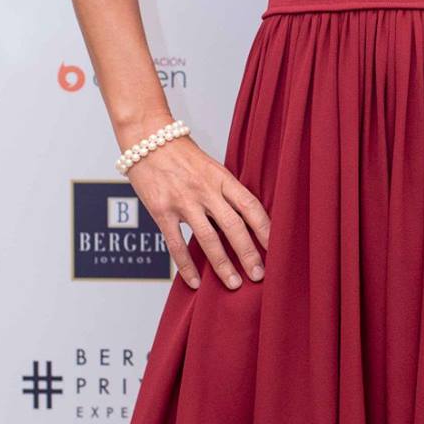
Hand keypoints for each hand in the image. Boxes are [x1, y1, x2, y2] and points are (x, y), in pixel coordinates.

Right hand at [126, 133, 269, 290]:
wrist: (146, 139)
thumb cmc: (181, 154)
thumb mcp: (211, 166)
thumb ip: (225, 191)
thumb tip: (245, 220)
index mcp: (221, 177)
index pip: (250, 205)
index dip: (265, 228)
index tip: (276, 248)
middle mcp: (205, 190)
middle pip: (234, 226)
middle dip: (249, 253)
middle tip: (259, 275)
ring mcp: (183, 201)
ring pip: (208, 239)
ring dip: (222, 264)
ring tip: (234, 284)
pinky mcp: (162, 211)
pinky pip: (176, 244)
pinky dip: (186, 266)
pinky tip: (194, 282)